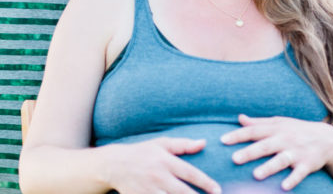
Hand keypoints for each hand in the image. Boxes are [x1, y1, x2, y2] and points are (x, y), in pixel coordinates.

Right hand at [105, 138, 220, 193]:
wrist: (115, 165)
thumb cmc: (143, 153)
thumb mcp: (161, 144)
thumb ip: (183, 145)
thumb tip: (204, 142)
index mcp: (165, 161)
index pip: (190, 173)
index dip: (205, 182)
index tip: (217, 190)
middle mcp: (158, 176)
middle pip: (183, 192)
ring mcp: (148, 189)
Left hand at [220, 114, 332, 190]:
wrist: (327, 138)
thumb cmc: (297, 130)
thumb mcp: (279, 123)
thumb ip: (259, 122)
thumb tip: (239, 118)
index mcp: (276, 129)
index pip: (254, 131)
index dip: (238, 135)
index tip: (222, 140)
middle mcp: (285, 139)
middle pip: (265, 146)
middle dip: (250, 152)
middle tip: (234, 159)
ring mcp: (297, 152)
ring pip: (281, 160)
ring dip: (269, 167)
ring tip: (256, 175)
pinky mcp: (308, 164)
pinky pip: (300, 173)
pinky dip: (293, 179)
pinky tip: (284, 187)